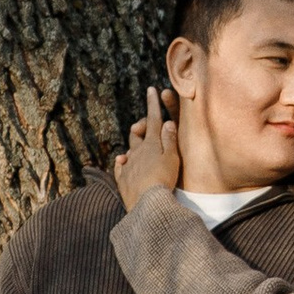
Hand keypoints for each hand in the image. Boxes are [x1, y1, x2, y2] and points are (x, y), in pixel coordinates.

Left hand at [113, 85, 182, 212]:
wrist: (147, 204)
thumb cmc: (164, 180)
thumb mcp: (172, 159)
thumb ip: (170, 140)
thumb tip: (168, 122)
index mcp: (151, 144)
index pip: (153, 119)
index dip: (152, 103)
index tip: (151, 89)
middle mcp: (137, 151)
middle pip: (136, 132)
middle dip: (141, 126)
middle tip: (147, 126)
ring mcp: (128, 165)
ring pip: (129, 149)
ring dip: (134, 145)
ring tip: (140, 148)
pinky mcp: (122, 179)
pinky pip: (120, 166)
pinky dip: (123, 161)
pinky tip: (124, 162)